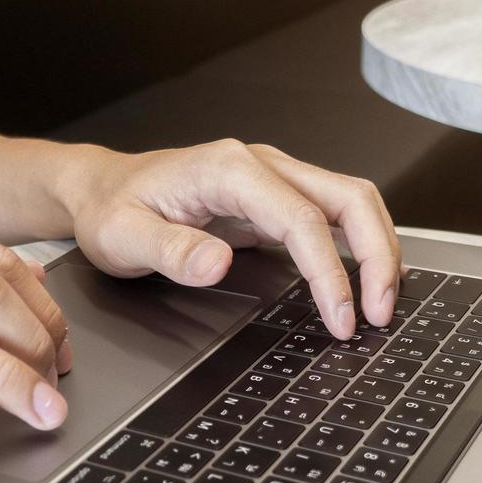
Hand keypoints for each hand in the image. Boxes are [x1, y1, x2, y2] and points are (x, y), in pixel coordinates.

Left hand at [65, 140, 401, 339]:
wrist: (99, 190)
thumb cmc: (111, 210)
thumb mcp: (124, 237)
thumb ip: (171, 251)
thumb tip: (217, 264)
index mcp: (228, 170)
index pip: (303, 219)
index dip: (329, 271)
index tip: (340, 316)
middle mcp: (259, 165)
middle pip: (348, 197)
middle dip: (377, 255)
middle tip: (380, 313)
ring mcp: (270, 179)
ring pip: (350, 201)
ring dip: (376, 248)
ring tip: (381, 303)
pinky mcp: (272, 198)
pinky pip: (332, 215)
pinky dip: (357, 245)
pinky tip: (362, 280)